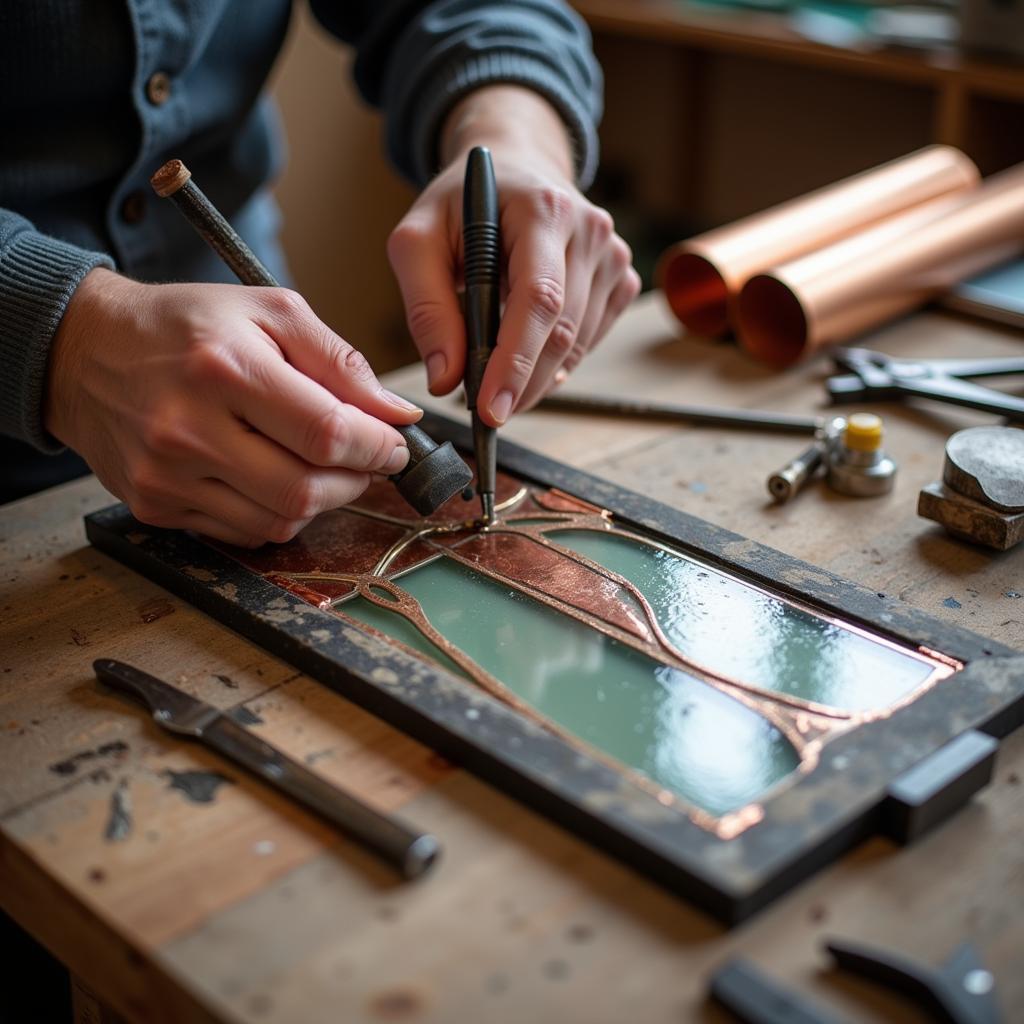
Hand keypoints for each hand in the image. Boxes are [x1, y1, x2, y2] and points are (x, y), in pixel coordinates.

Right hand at [45, 269, 420, 545]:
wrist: (84, 351)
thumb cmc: (186, 326)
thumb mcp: (268, 312)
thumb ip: (341, 362)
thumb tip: (399, 414)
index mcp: (224, 367)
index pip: (325, 432)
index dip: (377, 447)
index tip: (394, 445)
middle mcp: (188, 428)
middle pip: (306, 489)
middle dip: (357, 480)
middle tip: (366, 460)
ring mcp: (167, 475)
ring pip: (280, 521)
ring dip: (321, 501)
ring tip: (322, 467)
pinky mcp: (154, 505)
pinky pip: (243, 533)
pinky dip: (278, 514)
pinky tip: (275, 479)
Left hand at [387, 86, 640, 425]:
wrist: (514, 168)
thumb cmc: (462, 204)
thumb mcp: (418, 240)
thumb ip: (426, 308)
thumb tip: (445, 379)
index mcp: (542, 210)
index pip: (539, 299)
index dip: (516, 361)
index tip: (491, 409)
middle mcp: (589, 230)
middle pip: (561, 331)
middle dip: (521, 383)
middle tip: (484, 410)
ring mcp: (612, 254)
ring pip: (577, 345)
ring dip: (535, 377)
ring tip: (495, 376)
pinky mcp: (620, 277)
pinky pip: (590, 340)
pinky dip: (556, 361)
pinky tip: (528, 351)